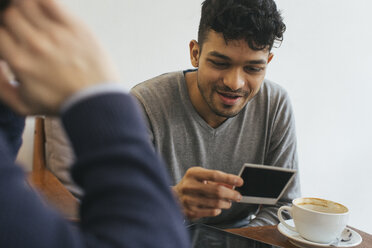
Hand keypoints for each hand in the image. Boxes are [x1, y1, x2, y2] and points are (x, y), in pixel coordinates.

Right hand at [0, 0, 118, 114]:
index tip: (12, 39)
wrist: (96, 101)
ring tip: (34, 18)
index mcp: (20, 61)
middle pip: (10, 15)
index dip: (4, 35)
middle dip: (13, 21)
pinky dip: (42, 1)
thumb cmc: (64, 103)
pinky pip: (50, 2)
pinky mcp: (75, 27)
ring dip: (26, 8)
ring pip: (27, 4)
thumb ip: (0, 88)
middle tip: (24, 29)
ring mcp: (56, 34)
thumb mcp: (24, 105)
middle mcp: (35, 44)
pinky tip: (44, 7)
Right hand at [172, 167, 243, 219]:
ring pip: (216, 203)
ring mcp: (190, 200)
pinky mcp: (191, 211)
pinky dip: (218, 210)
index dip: (229, 178)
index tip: (240, 181)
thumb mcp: (199, 177)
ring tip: (228, 202)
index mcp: (193, 174)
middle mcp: (190, 186)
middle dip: (231, 194)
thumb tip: (232, 185)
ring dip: (226, 203)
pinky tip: (218, 207)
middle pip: (217, 190)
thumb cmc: (190, 185)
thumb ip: (214, 179)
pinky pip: (211, 212)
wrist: (172, 198)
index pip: (215, 175)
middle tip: (238, 196)